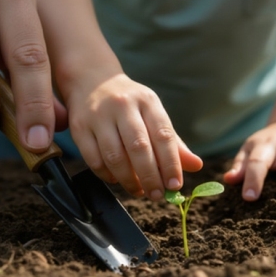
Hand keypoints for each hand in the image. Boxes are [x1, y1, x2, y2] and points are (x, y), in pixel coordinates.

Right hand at [66, 73, 202, 200]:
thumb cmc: (130, 105)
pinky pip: (94, 160)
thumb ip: (173, 142)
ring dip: (129, 180)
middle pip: (139, 147)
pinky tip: (117, 180)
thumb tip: (196, 166)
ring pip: (115, 156)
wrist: (91, 81)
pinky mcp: (79, 128)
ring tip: (140, 191)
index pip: (163, 135)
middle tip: (157, 195)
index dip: (171, 163)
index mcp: (147, 101)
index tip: (175, 186)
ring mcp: (99, 116)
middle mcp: (123, 106)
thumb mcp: (153, 114)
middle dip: (150, 176)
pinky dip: (107, 176)